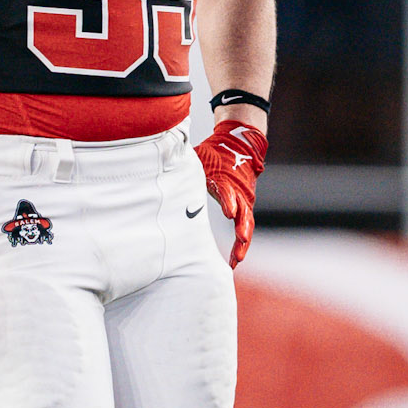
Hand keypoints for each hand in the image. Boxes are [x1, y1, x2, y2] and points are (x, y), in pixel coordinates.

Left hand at [195, 120, 266, 269]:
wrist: (239, 147)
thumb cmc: (215, 154)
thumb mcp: (200, 154)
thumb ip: (182, 157)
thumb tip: (161, 154)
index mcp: (226, 179)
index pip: (229, 191)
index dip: (229, 201)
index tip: (228, 213)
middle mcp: (239, 192)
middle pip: (243, 212)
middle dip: (242, 228)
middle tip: (239, 242)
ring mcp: (244, 201)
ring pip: (246, 225)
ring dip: (242, 243)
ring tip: (235, 260)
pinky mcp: (245, 208)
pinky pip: (245, 229)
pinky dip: (241, 245)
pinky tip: (234, 260)